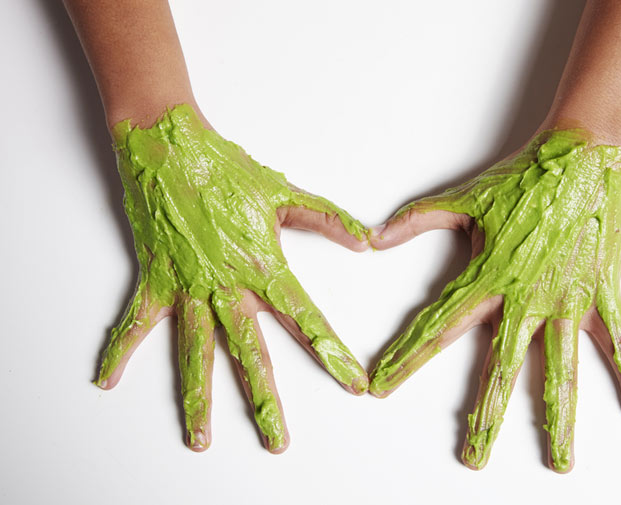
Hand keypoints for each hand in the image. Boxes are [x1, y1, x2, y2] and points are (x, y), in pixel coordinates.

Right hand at [97, 104, 369, 452]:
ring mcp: (187, 287)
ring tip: (200, 440)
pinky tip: (107, 381)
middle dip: (265, 400)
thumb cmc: (225, 167)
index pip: (305, 319)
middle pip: (249, 353)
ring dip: (197, 398)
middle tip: (277, 441)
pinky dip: (119, 350)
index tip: (351, 383)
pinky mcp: (155, 278)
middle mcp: (226, 286)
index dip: (331, 352)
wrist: (170, 145)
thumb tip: (365, 242)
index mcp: (262, 266)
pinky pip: (135, 322)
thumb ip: (326, 220)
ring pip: (193, 352)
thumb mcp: (283, 193)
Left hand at [369, 129, 620, 471]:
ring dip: (559, 418)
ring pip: (560, 369)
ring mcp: (566, 299)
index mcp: (488, 277)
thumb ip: (418, 220)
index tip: (382, 388)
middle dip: (483, 416)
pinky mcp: (601, 293)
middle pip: (499, 368)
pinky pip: (617, 340)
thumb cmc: (524, 179)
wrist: (581, 156)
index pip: (437, 328)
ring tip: (560, 460)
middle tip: (472, 457)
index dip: (406, 359)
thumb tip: (374, 236)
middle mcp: (525, 297)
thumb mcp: (464, 200)